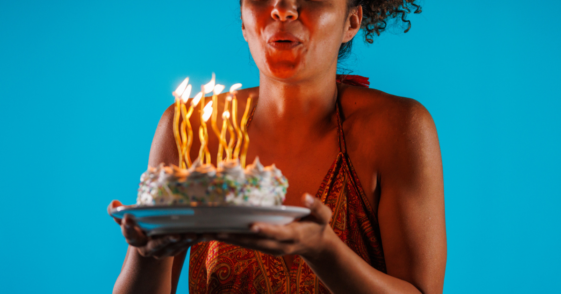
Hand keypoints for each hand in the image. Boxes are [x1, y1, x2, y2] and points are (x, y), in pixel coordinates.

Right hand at [108, 200, 201, 258]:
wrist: (152, 240)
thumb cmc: (140, 224)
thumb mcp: (129, 218)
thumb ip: (119, 212)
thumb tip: (113, 203)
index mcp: (135, 239)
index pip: (129, 234)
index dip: (128, 227)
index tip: (128, 217)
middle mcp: (149, 248)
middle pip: (156, 245)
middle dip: (165, 240)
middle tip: (174, 234)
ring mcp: (164, 250)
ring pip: (175, 247)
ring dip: (185, 241)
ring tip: (193, 233)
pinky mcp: (178, 248)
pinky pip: (187, 244)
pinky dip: (197, 239)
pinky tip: (205, 232)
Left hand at [212, 194, 333, 259]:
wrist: (316, 246)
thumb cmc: (318, 226)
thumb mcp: (324, 216)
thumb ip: (317, 206)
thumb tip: (306, 196)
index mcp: (294, 235)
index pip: (278, 233)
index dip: (266, 230)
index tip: (252, 225)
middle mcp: (280, 245)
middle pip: (256, 243)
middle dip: (237, 238)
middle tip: (217, 231)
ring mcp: (271, 249)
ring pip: (248, 245)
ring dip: (229, 239)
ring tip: (209, 232)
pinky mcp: (264, 248)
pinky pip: (247, 244)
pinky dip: (232, 239)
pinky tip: (217, 232)